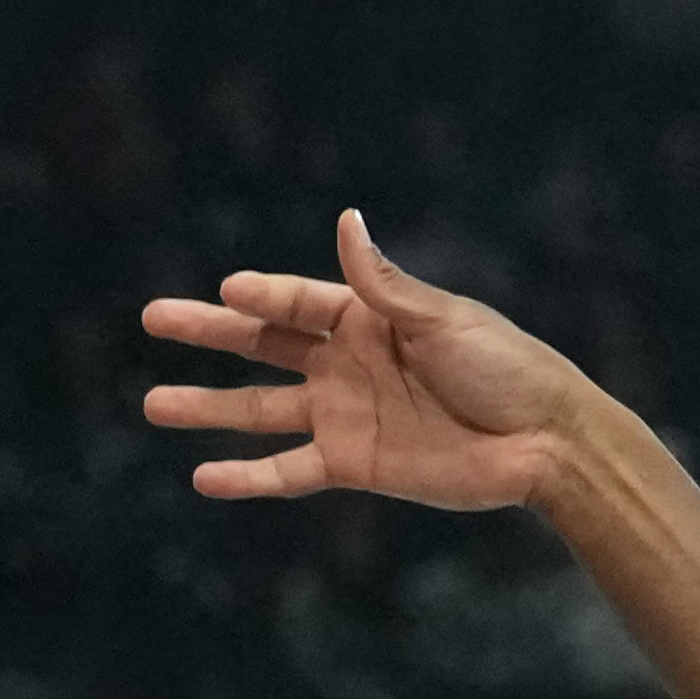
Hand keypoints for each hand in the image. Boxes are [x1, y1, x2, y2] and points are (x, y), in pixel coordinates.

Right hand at [140, 210, 594, 511]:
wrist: (546, 444)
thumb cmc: (506, 369)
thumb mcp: (444, 321)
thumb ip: (384, 285)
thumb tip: (345, 220)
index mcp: (371, 318)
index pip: (299, 301)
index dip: (263, 297)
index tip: (227, 292)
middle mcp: (349, 363)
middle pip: (265, 344)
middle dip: (210, 332)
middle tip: (153, 318)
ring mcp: (347, 414)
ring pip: (261, 410)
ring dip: (209, 408)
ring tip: (153, 405)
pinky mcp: (356, 464)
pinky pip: (289, 471)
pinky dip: (249, 478)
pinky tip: (203, 478)